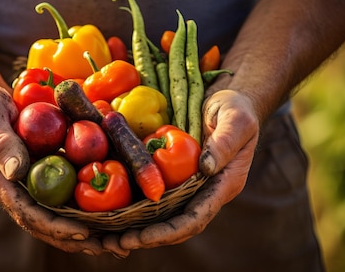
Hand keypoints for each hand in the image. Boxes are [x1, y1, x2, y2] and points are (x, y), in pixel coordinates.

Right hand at [0, 81, 104, 254]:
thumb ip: (1, 142)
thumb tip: (17, 173)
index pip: (26, 211)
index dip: (54, 225)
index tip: (81, 231)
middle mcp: (12, 186)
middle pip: (43, 220)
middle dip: (73, 236)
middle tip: (105, 245)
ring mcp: (25, 179)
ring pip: (54, 209)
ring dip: (81, 225)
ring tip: (111, 239)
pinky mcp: (38, 168)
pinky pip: (61, 188)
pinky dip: (82, 200)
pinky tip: (107, 207)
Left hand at [102, 89, 258, 253]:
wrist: (229, 101)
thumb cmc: (236, 109)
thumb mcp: (236, 120)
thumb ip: (225, 142)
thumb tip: (205, 168)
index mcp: (223, 185)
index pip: (195, 218)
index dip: (168, 231)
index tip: (141, 237)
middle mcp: (205, 192)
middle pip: (175, 226)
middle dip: (146, 238)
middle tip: (115, 243)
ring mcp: (190, 186)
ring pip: (163, 217)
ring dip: (136, 230)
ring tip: (108, 238)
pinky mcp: (176, 176)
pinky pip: (155, 197)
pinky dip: (135, 209)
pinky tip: (113, 213)